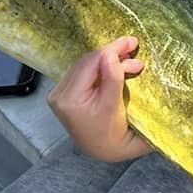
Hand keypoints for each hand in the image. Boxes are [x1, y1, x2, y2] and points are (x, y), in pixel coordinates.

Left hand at [47, 38, 151, 161]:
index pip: (89, 64)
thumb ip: (112, 79)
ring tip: (130, 60)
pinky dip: (101, 67)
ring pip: (86, 65)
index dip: (111, 50)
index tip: (131, 42)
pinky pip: (85, 72)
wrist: (103, 150)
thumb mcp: (114, 106)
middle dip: (112, 54)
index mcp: (68, 99)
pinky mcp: (66, 93)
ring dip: (108, 60)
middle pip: (87, 63)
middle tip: (133, 47)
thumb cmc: (111, 132)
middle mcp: (58, 95)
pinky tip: (116, 65)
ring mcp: (60, 94)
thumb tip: (110, 54)